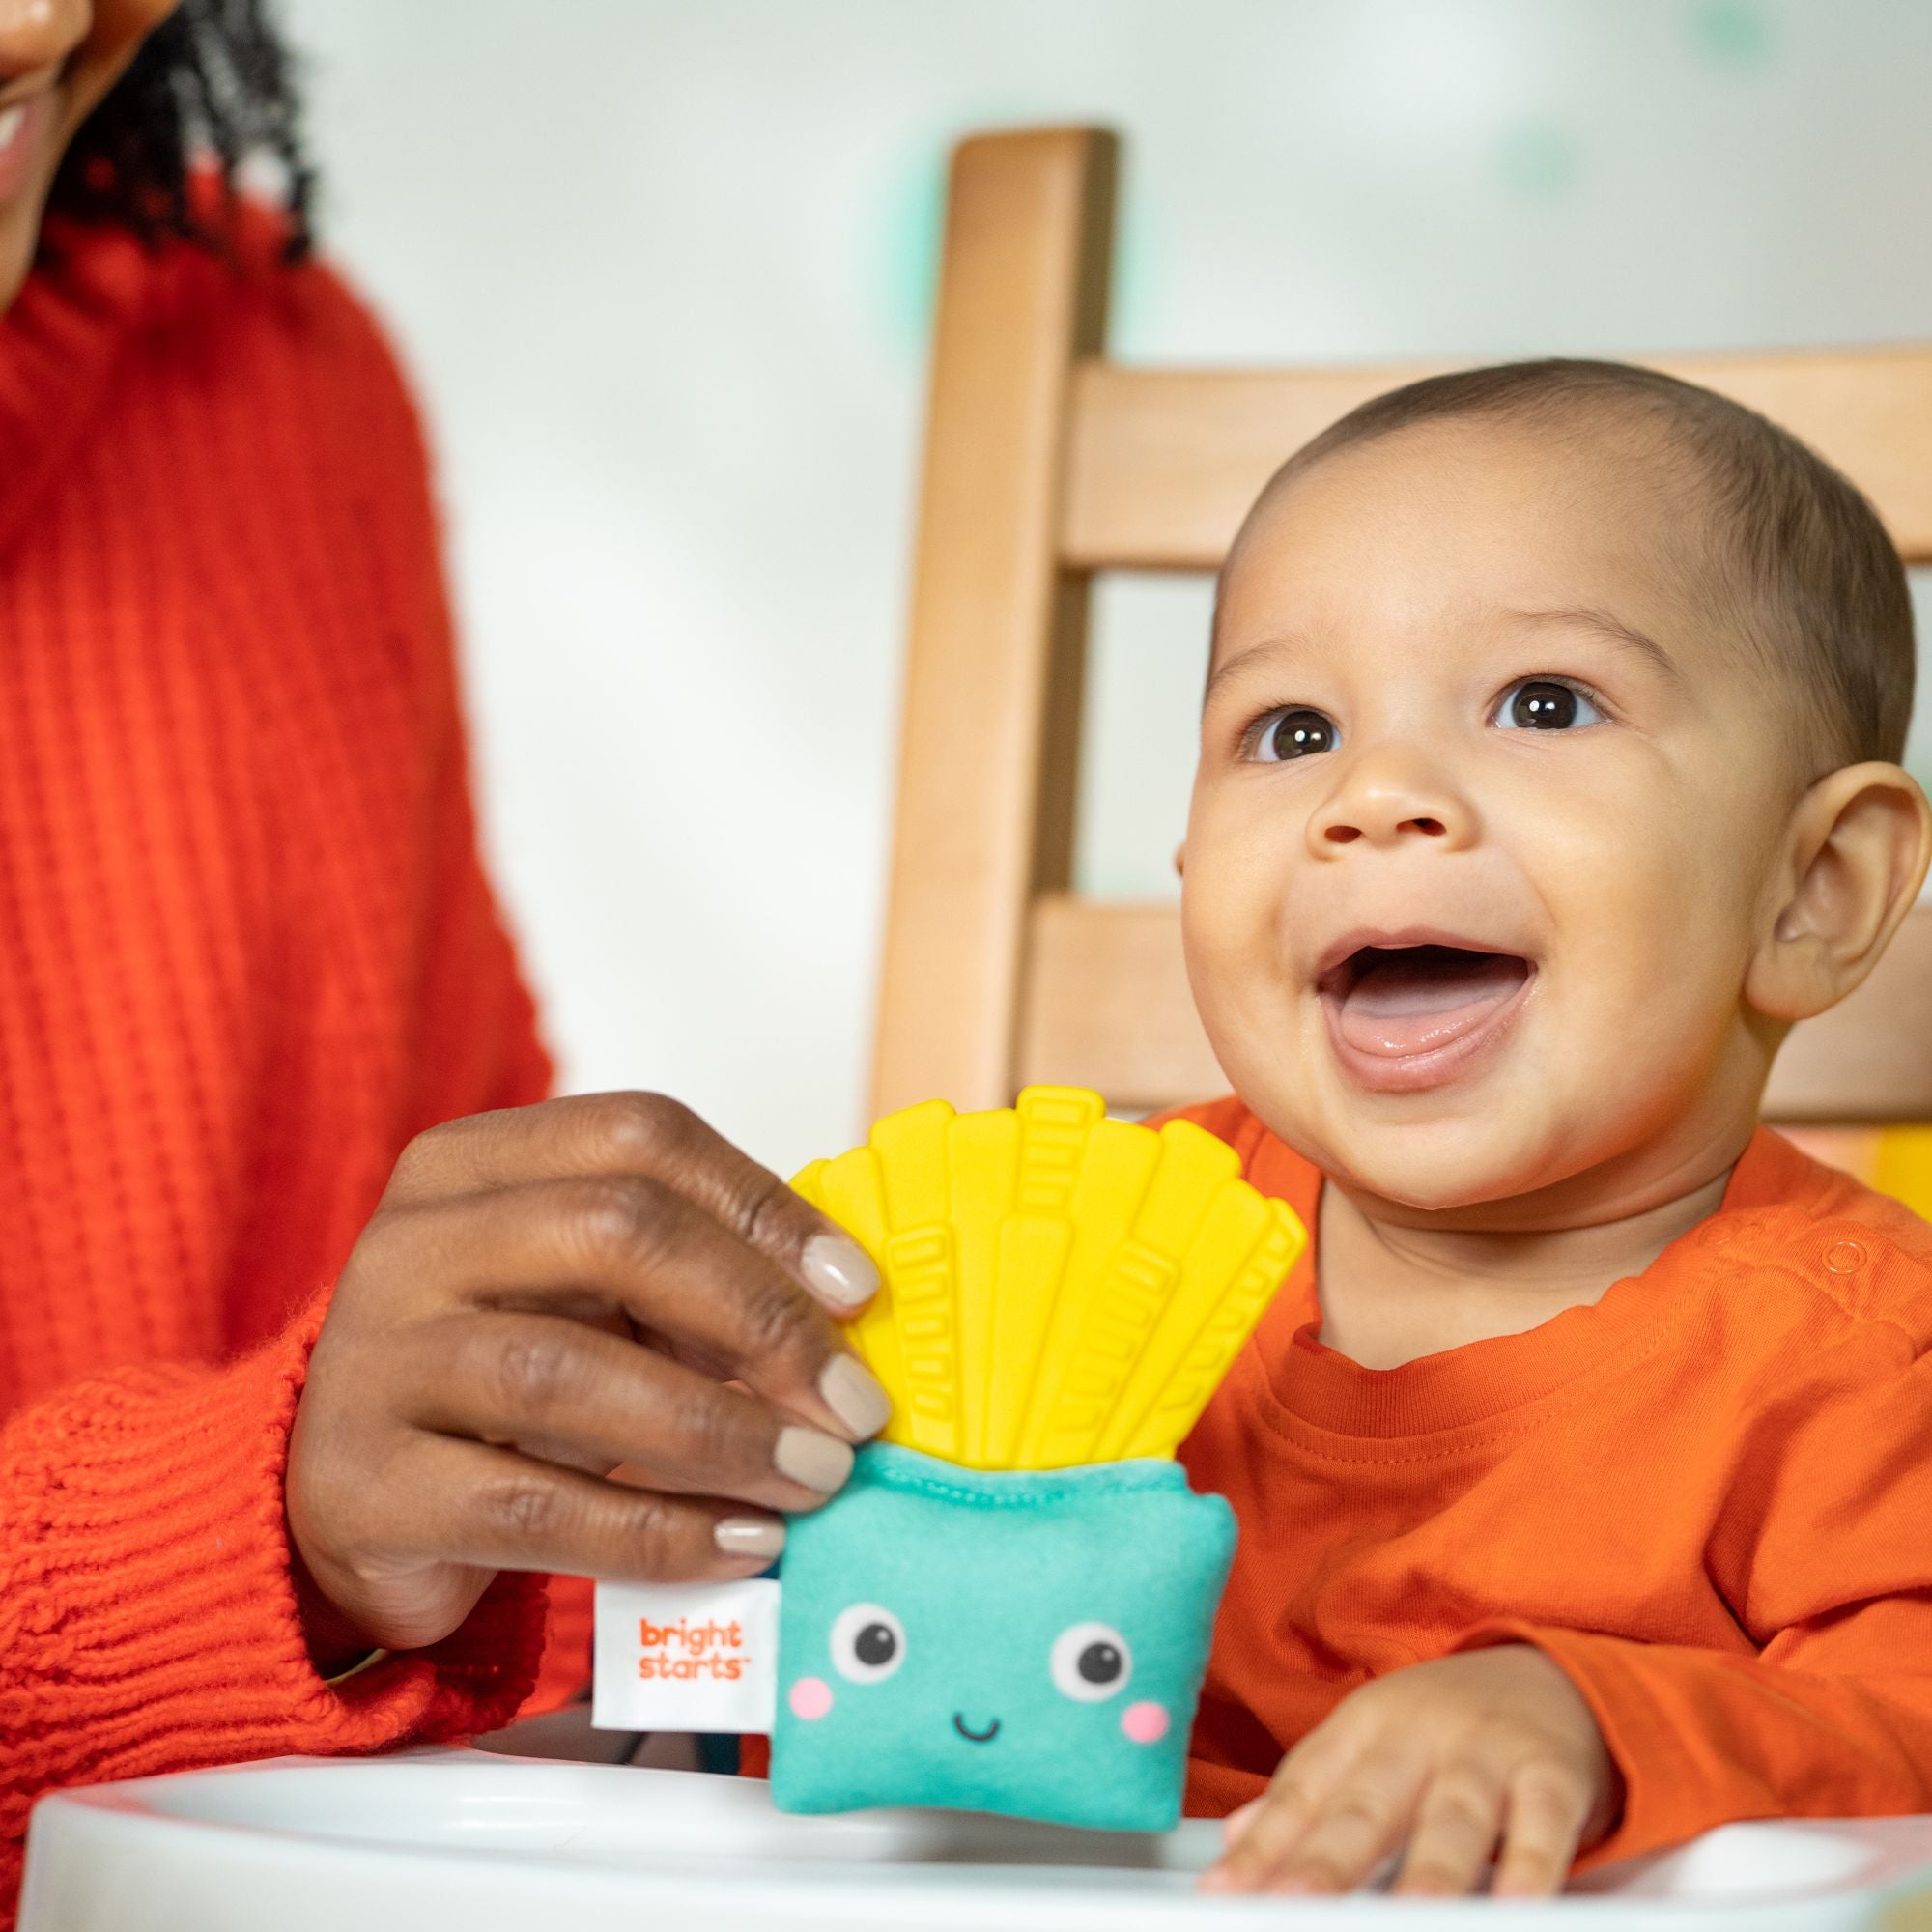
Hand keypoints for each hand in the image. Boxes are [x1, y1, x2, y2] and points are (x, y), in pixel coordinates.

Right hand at [286, 1091, 889, 1661]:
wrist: (340, 1500)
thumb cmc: (499, 1383)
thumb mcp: (589, 1304)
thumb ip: (694, 1287)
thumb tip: (849, 1322)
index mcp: (476, 1164)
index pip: (642, 1139)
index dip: (766, 1209)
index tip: (859, 1292)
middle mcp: (412, 1241)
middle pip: (614, 1231)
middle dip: (758, 1319)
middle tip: (851, 1406)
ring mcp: (375, 1359)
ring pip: (569, 1370)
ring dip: (720, 1430)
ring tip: (815, 1478)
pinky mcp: (363, 1487)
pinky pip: (531, 1505)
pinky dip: (657, 1529)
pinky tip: (740, 1545)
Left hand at [1201, 1645, 1621, 1897]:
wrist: (1551, 1675)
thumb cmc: (1446, 1728)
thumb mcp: (1371, 1743)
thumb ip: (1310, 1793)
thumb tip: (1237, 1839)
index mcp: (1362, 1726)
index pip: (1303, 1793)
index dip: (1261, 1846)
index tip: (1222, 1894)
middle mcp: (1418, 1734)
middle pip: (1366, 1806)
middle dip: (1325, 1863)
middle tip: (1292, 1906)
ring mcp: (1486, 1752)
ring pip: (1452, 1817)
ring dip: (1427, 1873)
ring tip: (1407, 1917)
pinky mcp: (1552, 1775)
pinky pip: (1541, 1826)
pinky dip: (1528, 1868)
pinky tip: (1513, 1907)